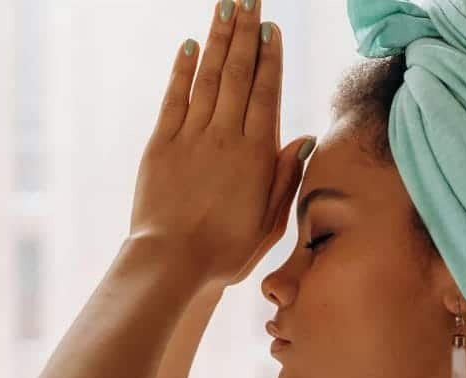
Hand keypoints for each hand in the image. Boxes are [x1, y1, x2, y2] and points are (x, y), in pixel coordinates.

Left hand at [130, 0, 314, 287]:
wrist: (173, 264)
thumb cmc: (226, 251)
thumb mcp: (270, 221)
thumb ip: (286, 177)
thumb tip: (304, 139)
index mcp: (257, 154)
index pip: (266, 92)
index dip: (269, 56)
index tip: (271, 26)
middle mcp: (225, 136)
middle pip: (239, 73)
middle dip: (244, 31)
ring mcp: (191, 137)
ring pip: (209, 77)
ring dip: (218, 39)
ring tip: (225, 6)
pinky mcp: (161, 145)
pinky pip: (174, 97)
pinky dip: (183, 69)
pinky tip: (190, 45)